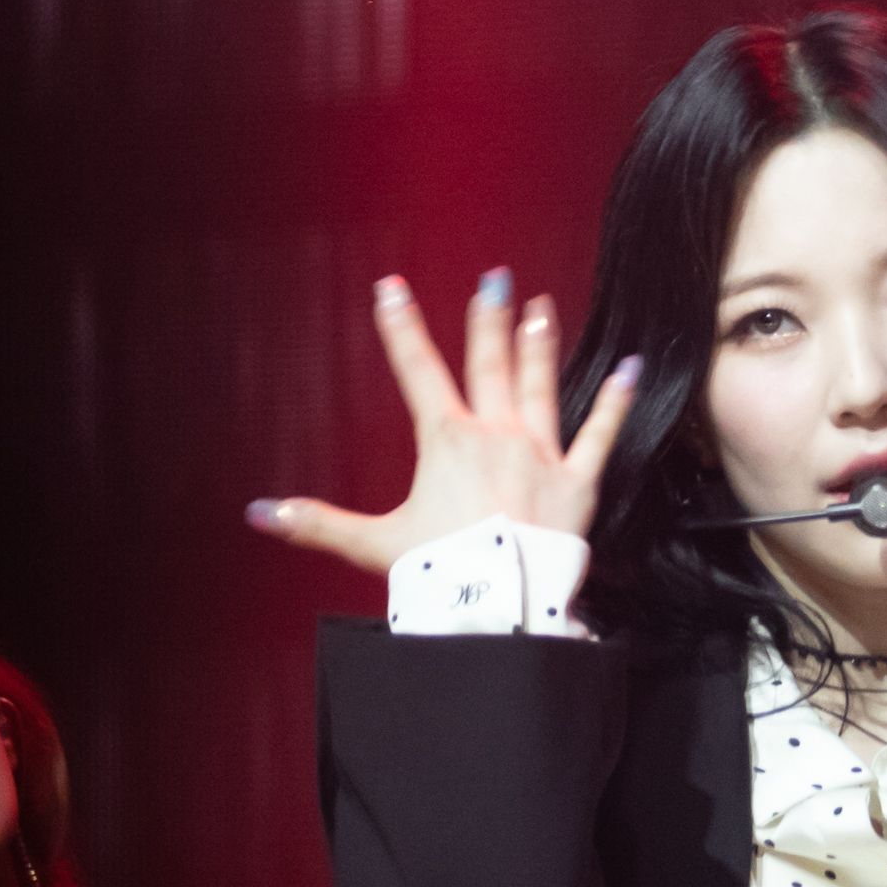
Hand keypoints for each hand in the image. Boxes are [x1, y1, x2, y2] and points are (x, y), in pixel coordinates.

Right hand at [245, 271, 641, 573]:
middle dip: (487, 320)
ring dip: (539, 344)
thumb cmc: (439, 574)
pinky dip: (615, 402)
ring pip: (539, 386)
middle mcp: (495, 435)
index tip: (392, 289)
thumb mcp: (372, 544)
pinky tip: (628, 369)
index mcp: (446, 441)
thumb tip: (258, 513)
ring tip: (541, 308)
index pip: (417, 371)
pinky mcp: (577, 484)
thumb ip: (316, 523)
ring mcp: (539, 455)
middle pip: (488, 364)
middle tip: (493, 280)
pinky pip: (600, 435)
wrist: (497, 605)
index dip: (401, 328)